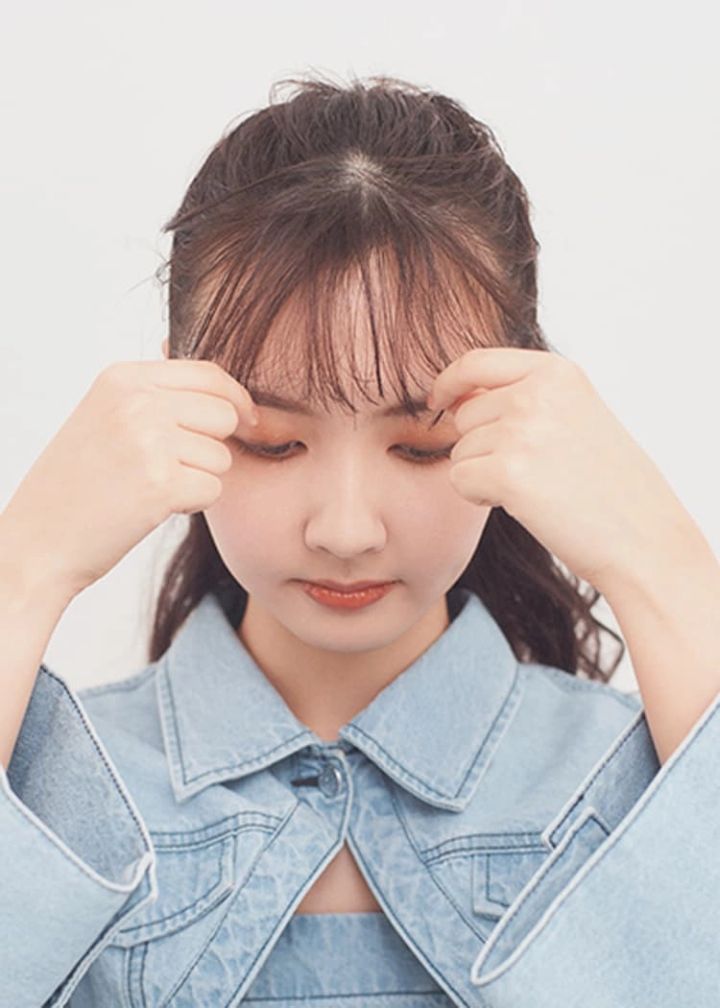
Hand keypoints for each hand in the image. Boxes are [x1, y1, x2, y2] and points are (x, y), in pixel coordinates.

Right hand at [1, 359, 258, 597]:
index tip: (246, 421)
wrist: (37, 542)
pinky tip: (153, 508)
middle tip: (178, 468)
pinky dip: (192, 505)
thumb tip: (235, 396)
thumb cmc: (76, 486)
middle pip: (224, 413)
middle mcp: (136, 401)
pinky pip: (213, 490)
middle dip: (214, 445)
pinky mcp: (161, 484)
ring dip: (199, 479)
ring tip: (152, 489)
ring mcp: (148, 440)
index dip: (236, 400)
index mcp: (122, 378)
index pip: (209, 373)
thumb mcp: (107, 417)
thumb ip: (159, 398)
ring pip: (222, 456)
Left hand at [428, 347, 691, 590]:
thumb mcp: (575, 416)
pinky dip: (479, 498)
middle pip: (463, 415)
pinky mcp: (509, 473)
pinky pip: (459, 481)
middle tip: (529, 472)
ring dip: (483, 475)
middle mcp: (537, 393)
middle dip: (480, 447)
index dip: (448, 382)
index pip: (476, 362)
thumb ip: (522, 397)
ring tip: (535, 489)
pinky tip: (522, 506)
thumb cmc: (609, 486)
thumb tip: (454, 398)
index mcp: (557, 372)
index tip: (437, 401)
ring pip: (459, 452)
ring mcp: (522, 430)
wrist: (643, 538)